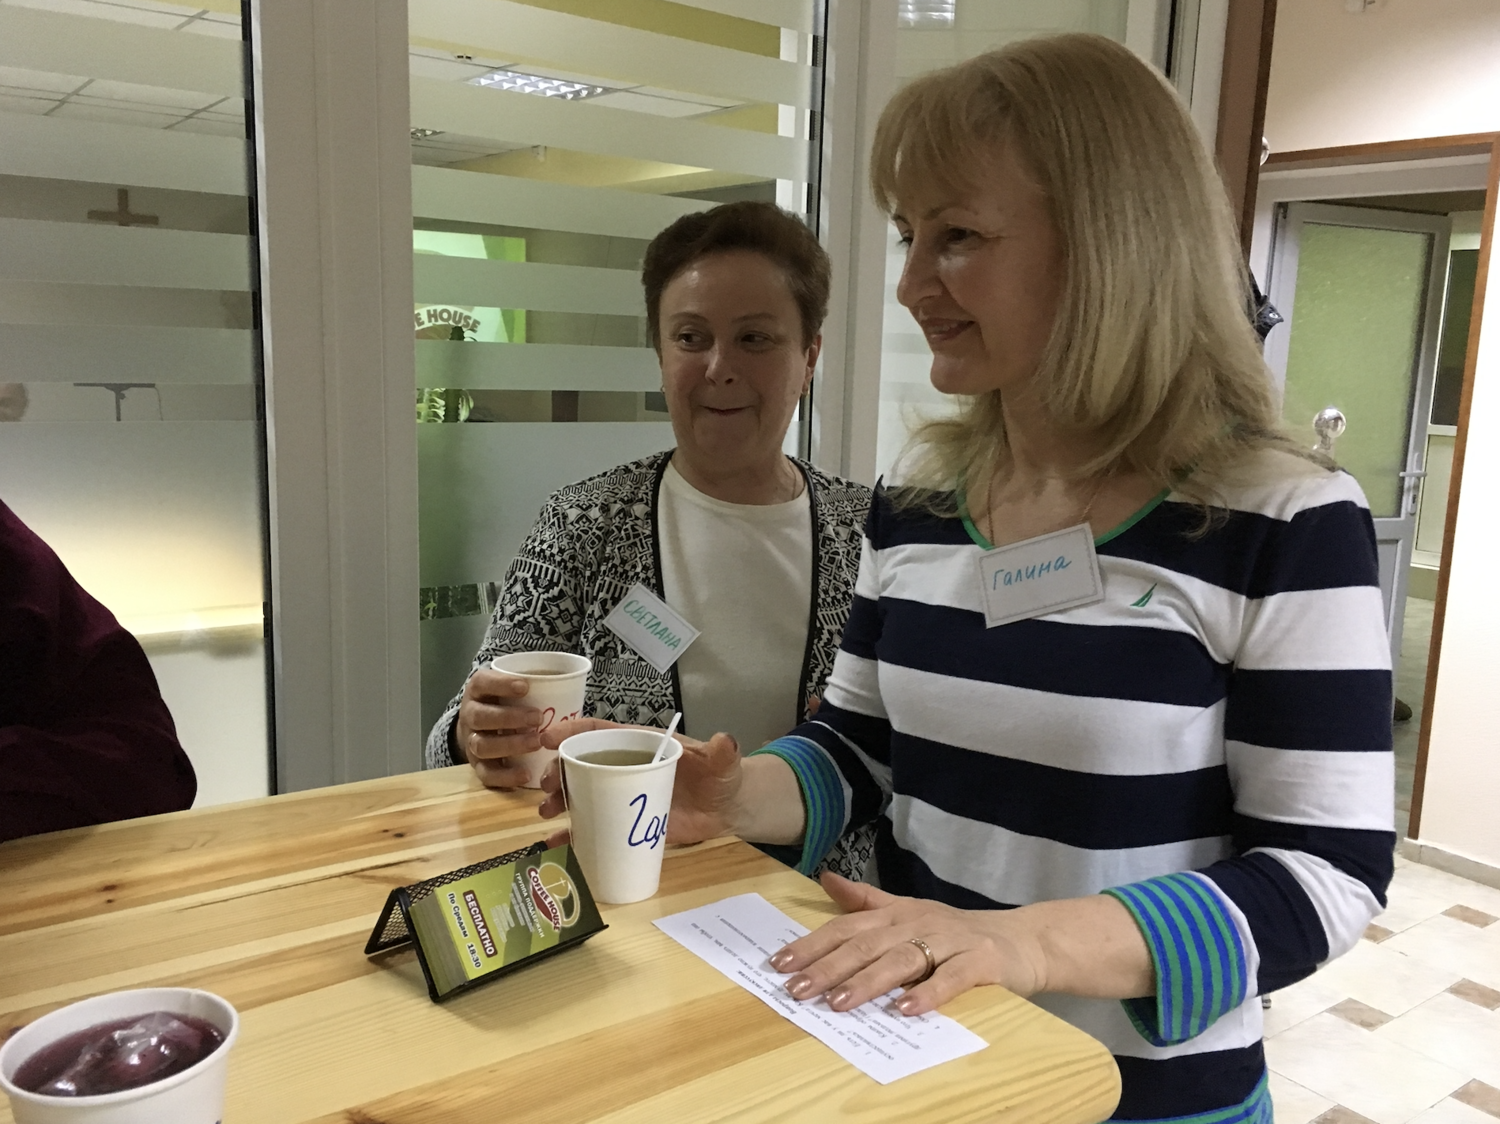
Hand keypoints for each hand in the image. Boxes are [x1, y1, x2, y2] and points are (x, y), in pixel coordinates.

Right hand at [454, 669, 544, 789]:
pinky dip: (506, 776)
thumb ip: (532, 683)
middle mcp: (470, 715)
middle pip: (481, 716)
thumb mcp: (513, 686)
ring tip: (536, 742)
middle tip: (538, 718)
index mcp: (478, 690)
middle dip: (509, 718)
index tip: (526, 686)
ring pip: (482, 745)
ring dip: (510, 745)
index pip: (482, 682)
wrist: (481, 725)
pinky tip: (526, 774)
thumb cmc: (507, 701)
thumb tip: (570, 680)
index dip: (501, 684)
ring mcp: (471, 741)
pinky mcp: (477, 766)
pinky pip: (486, 774)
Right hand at [537, 718, 744, 845]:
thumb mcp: (721, 764)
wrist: (724, 811)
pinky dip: (571, 834)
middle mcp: (623, 767)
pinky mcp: (623, 823)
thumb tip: (724, 741)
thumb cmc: (718, 778)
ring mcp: (620, 796)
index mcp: (639, 744)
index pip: (599, 731)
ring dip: (558, 799)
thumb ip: (722, 753)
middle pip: (581, 762)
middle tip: (546, 786)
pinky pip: (591, 827)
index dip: (571, 730)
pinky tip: (556, 842)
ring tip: (547, 811)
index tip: (547, 738)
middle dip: (557, 770)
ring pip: (580, 793)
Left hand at [768, 873, 1047, 1016]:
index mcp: (896, 914)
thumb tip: (825, 878)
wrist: (1021, 939)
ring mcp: (948, 941)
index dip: (813, 945)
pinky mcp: (979, 962)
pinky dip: (928, 993)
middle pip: (866, 945)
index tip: (780, 963)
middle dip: (828, 967)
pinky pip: (951, 978)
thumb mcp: (908, 911)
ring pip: (902, 960)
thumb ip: (866, 900)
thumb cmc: (955, 932)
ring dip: (868, 982)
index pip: (846, 928)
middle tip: (797, 989)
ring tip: (840, 1002)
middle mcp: (917, 923)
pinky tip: (906, 1010)